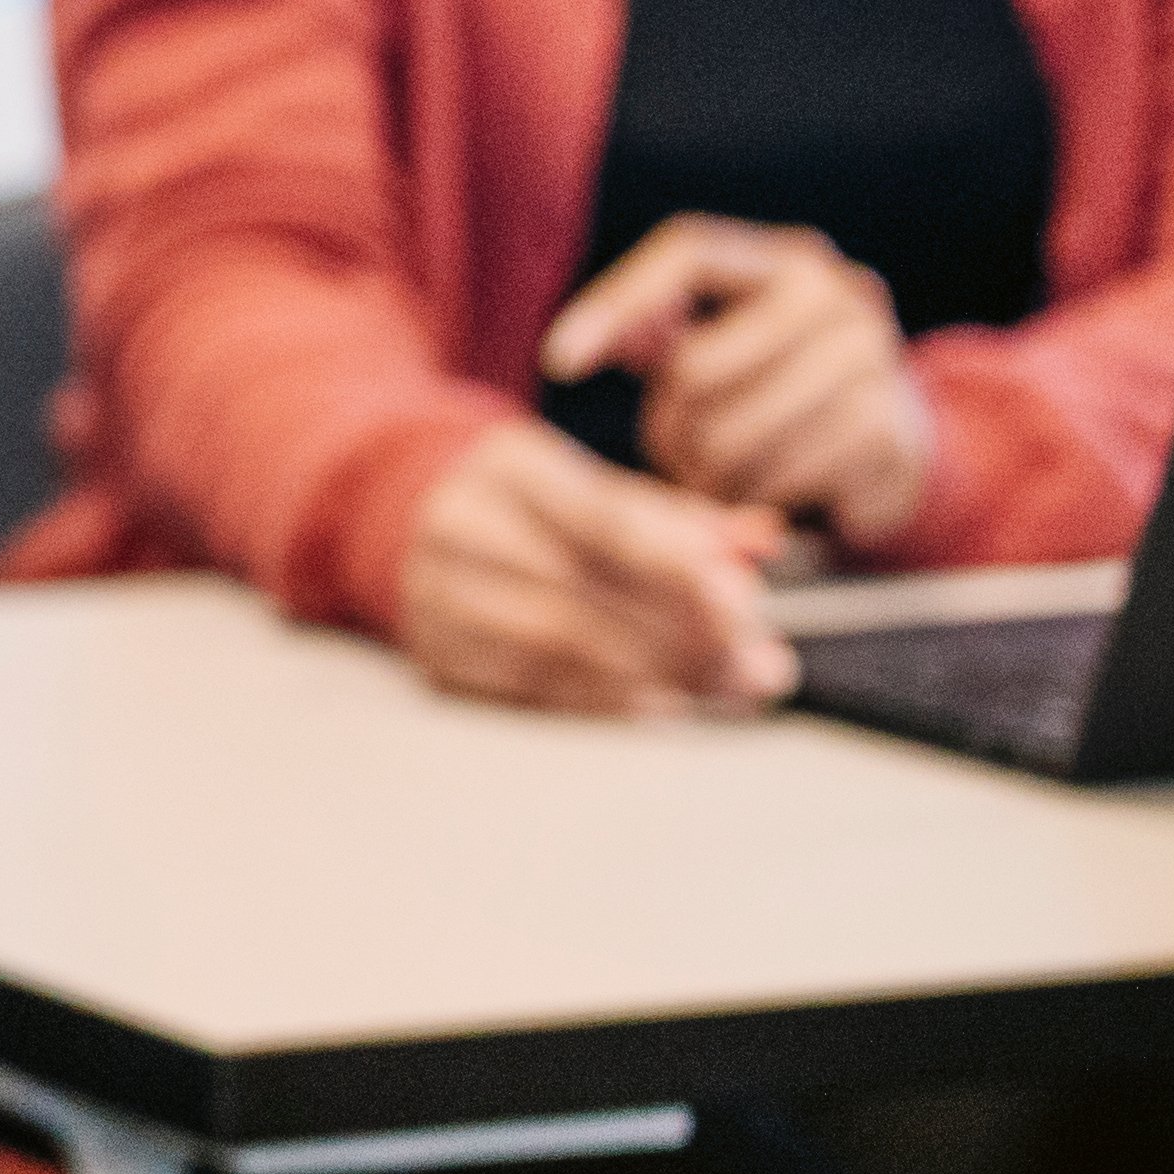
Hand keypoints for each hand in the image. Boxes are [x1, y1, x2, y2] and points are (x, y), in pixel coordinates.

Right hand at [394, 421, 790, 718]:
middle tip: (758, 670)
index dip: (680, 572)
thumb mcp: (596, 488)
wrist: (410, 524)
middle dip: (686, 639)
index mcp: (511, 468)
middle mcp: (461, 527)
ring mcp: (438, 596)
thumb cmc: (533, 509)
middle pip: (588, 594)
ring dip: (657, 677)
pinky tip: (663, 706)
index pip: (607, 523)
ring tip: (725, 690)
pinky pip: (531, 690)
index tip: (747, 610)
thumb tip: (762, 546)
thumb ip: (679, 519)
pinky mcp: (435, 655)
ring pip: (562, 649)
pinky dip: (607, 703)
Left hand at [539, 215, 932, 558]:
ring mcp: (870, 357)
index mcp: (789, 258)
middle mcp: (838, 293)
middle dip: (668, 426)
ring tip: (712, 473)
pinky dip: (749, 498)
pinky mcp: (883, 428)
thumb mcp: (714, 344)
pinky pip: (771, 478)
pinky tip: (759, 492)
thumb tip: (573, 350)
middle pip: (694, 367)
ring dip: (702, 473)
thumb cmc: (772, 388)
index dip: (614, 304)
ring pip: (727, 435)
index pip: (687, 253)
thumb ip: (649, 331)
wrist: (891, 444)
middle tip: (676, 449)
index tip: (557, 364)